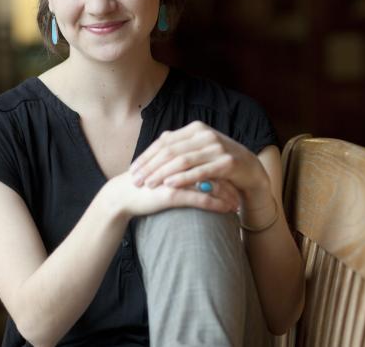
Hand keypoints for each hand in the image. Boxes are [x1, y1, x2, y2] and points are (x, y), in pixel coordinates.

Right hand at [104, 170, 239, 218]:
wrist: (122, 196)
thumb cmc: (142, 183)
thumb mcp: (160, 165)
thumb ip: (175, 158)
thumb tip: (191, 157)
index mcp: (177, 152)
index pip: (207, 157)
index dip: (221, 167)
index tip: (233, 177)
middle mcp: (178, 162)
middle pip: (212, 168)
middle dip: (229, 181)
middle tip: (241, 189)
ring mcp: (176, 177)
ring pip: (210, 184)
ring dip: (227, 194)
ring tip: (238, 204)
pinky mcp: (172, 194)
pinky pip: (201, 199)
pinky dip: (217, 204)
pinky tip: (228, 210)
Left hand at [129, 121, 271, 207]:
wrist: (251, 170)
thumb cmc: (220, 161)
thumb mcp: (200, 150)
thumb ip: (180, 147)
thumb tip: (155, 148)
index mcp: (196, 128)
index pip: (164, 141)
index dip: (146, 156)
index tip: (132, 170)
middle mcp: (206, 134)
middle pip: (170, 150)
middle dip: (150, 166)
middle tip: (135, 180)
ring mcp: (217, 147)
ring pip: (182, 160)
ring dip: (162, 173)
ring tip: (148, 184)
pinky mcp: (226, 162)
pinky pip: (200, 171)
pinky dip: (183, 178)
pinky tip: (169, 185)